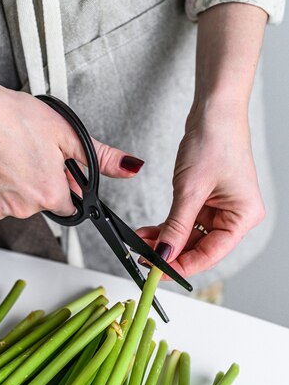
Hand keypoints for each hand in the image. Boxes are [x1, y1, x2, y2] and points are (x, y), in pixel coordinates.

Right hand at [0, 55, 143, 218]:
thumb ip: (100, 156)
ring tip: (6, 154)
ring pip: (17, 203)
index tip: (54, 167)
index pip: (70, 204)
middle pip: (42, 203)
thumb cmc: (9, 116)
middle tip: (26, 152)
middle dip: (39, 183)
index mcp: (50, 193)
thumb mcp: (65, 131)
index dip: (65, 184)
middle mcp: (24, 208)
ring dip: (16, 185)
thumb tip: (130, 168)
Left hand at [136, 100, 265, 278]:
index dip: (183, 265)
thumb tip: (164, 255)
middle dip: (171, 252)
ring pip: (191, 235)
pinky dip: (169, 226)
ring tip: (141, 242)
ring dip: (166, 239)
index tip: (158, 273)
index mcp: (243, 217)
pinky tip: (150, 232)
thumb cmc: (214, 142)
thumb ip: (176, 227)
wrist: (214, 111)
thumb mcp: (190, 190)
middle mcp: (236, 215)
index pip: (211, 254)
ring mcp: (223, 207)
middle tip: (144, 257)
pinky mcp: (209, 199)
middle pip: (201, 247)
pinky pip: (187, 220)